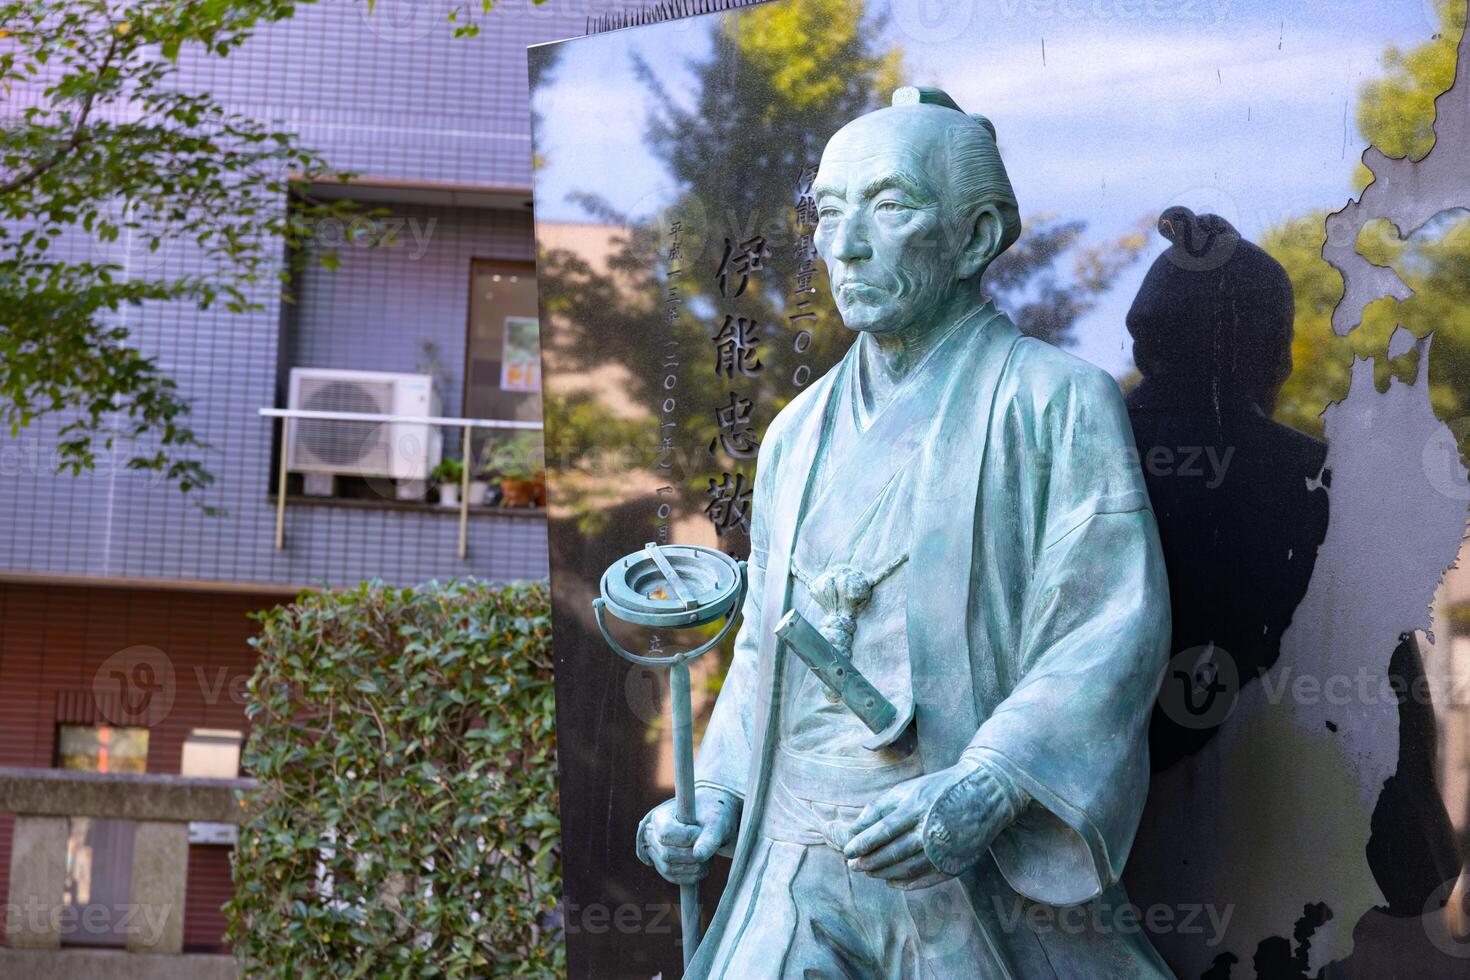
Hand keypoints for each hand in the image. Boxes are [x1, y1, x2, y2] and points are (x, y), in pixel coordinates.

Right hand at [637, 786, 740, 884]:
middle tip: (707, 848)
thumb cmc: (711, 818)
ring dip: (693, 867)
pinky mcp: (664, 867)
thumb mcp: (715, 822)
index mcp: (660, 817)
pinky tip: (704, 865)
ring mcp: (656, 853)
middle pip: (666, 854)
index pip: (666, 834)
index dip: (686, 838)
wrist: (710, 824)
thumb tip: (698, 855)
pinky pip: (674, 878)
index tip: (701, 833)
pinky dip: (692, 876)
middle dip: (691, 855)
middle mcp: (652, 836)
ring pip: (668, 869)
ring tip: (708, 856)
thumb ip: (709, 837)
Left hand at [843, 760, 1025, 889]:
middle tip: (854, 866)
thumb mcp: (908, 789)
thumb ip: (880, 807)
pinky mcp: (956, 861)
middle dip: (870, 861)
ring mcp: (945, 848)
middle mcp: (931, 828)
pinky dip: (907, 883)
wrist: (985, 792)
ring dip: (885, 873)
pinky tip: (892, 882)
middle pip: (894, 852)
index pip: (884, 830)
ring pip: (908, 868)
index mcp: (917, 806)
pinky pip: (926, 879)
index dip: (863, 843)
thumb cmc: (939, 788)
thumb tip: (856, 827)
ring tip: (870, 873)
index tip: (848, 851)